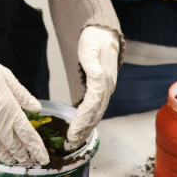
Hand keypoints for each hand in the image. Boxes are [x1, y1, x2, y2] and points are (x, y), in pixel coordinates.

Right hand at [0, 51, 47, 165]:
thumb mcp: (7, 76)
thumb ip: (22, 95)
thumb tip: (37, 108)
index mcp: (10, 108)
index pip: (28, 134)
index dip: (37, 149)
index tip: (43, 159)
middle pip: (14, 145)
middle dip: (23, 155)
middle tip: (29, 162)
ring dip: (8, 157)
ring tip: (14, 162)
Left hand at [66, 26, 118, 149]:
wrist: (104, 33)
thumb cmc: (94, 39)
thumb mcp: (90, 46)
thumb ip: (91, 62)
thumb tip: (96, 76)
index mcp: (103, 79)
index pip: (92, 104)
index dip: (82, 119)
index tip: (72, 132)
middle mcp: (106, 87)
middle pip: (95, 113)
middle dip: (83, 130)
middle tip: (69, 144)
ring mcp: (106, 89)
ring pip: (97, 114)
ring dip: (86, 129)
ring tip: (73, 142)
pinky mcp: (102, 89)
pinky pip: (96, 109)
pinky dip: (88, 121)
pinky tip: (80, 129)